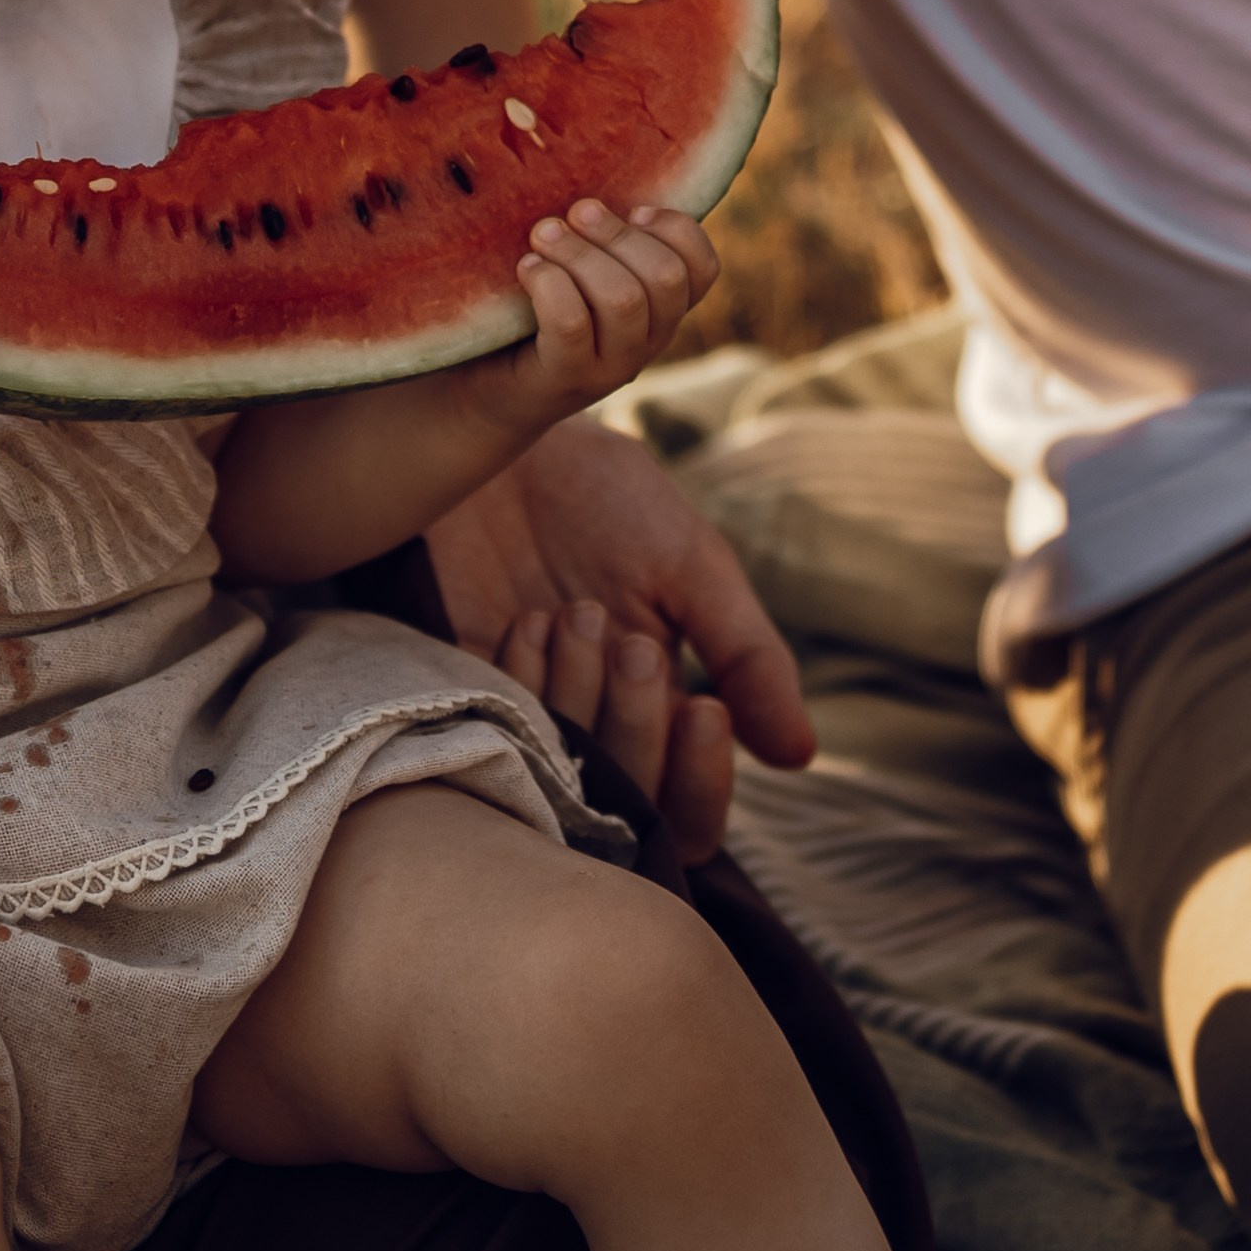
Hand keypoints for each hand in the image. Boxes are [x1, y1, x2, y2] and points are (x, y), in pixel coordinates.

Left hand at [427, 413, 815, 860]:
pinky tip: (524, 622)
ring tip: (573, 613)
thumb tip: (799, 754)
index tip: (706, 709)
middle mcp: (588, 737)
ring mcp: (518, 723)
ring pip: (555, 783)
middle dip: (635, 726)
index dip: (700, 786)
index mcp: (657, 717)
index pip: (687, 818)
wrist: (496, 433)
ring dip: (576, 698)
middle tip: (628, 642)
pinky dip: (517, 683)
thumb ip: (745, 655)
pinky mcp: (452, 699)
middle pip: (622, 814)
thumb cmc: (601, 496)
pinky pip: (488, 739)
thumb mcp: (690, 564)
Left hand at [467, 197, 719, 438]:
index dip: (677, 229)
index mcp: (660, 310)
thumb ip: (599, 237)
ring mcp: (610, 368)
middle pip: (665, 277)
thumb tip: (593, 173)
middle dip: (617, 233)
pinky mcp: (565, 380)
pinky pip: (571, 324)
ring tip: (542, 235)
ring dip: (579, 254)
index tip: (633, 209)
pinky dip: (549, 284)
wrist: (484, 391)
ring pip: (623, 299)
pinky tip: (527, 269)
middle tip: (575, 212)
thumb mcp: (578, 271)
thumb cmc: (530, 313)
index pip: (704, 269)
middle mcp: (647, 342)